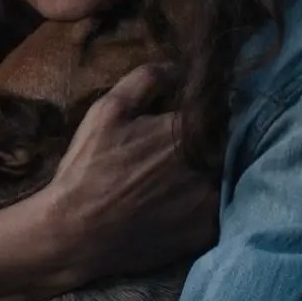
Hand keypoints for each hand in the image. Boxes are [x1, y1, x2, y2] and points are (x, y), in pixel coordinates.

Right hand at [40, 63, 220, 283]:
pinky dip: (205, 206)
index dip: (207, 114)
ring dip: (210, 174)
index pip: (220, 110)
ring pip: (224, 176)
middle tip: (180, 154)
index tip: (193, 120)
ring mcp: (211, 199)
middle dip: (210, 143)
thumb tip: (179, 67)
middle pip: (225, 144)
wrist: (76, 233)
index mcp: (190, 128)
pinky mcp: (208, 230)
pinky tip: (179, 206)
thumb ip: (147, 79)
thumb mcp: (108, 111)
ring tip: (178, 181)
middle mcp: (209, 161)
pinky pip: (219, 211)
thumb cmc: (89, 168)